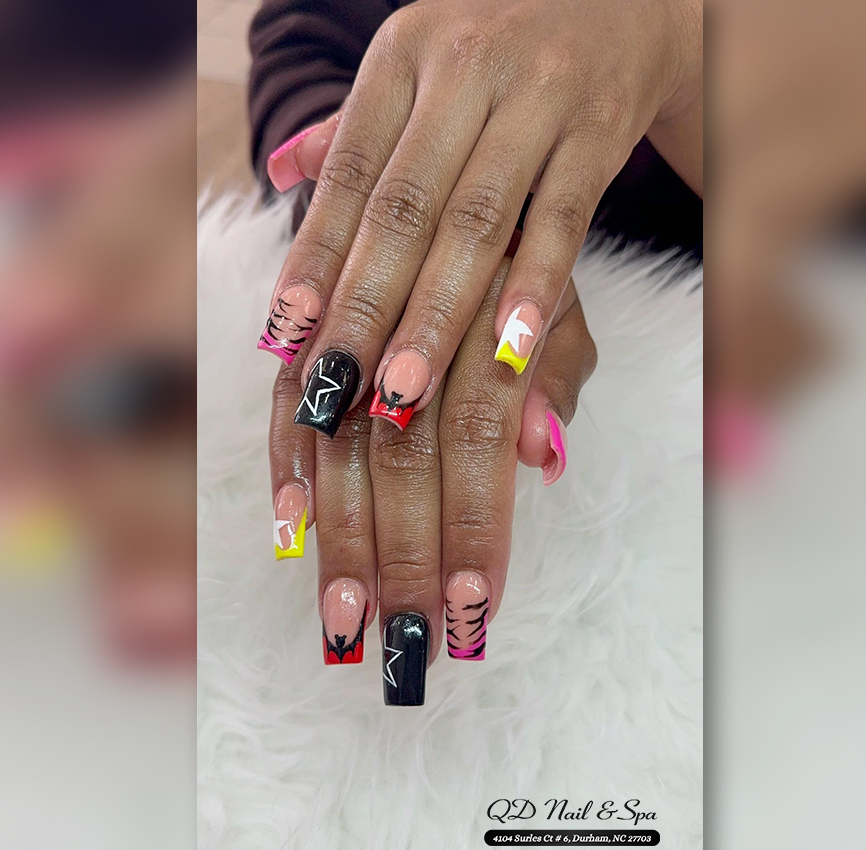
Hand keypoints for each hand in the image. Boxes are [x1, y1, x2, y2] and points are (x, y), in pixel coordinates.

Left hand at [257, 0, 699, 437]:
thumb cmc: (498, 45)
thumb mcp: (416, 63)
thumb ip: (353, 127)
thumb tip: (281, 174)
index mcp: (403, 56)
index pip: (350, 171)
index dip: (317, 252)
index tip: (289, 327)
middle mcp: (463, 70)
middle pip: (406, 208)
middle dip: (369, 304)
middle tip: (340, 382)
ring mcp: (537, 99)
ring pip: (478, 222)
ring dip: (438, 313)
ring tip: (406, 387)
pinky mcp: (599, 131)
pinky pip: (564, 219)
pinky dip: (536, 286)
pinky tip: (509, 349)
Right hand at [267, 260, 595, 703]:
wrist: (448, 169)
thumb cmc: (516, 266)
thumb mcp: (560, 308)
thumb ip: (555, 375)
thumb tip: (541, 456)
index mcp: (488, 311)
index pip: (479, 435)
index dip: (476, 523)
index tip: (475, 608)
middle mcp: (411, 316)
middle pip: (401, 452)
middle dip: (401, 555)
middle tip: (402, 643)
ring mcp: (350, 321)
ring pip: (339, 440)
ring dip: (339, 536)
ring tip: (341, 620)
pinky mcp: (305, 326)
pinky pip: (285, 398)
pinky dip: (286, 466)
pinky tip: (287, 533)